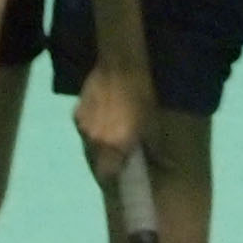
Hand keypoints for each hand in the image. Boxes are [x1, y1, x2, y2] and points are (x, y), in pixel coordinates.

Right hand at [71, 58, 152, 185]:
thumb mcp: (153, 124)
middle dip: (106, 157)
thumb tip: (165, 166)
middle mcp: (96, 140)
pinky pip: (83, 126)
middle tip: (118, 147)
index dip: (113, 175)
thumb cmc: (141, 97)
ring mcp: (84, 126)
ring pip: (89, 142)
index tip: (120, 170)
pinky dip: (91, 124)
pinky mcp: (77, 112)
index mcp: (115, 146)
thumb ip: (155, 148)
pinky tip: (102, 113)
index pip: (107, 174)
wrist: (121, 67)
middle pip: (97, 159)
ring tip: (111, 127)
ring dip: (99, 140)